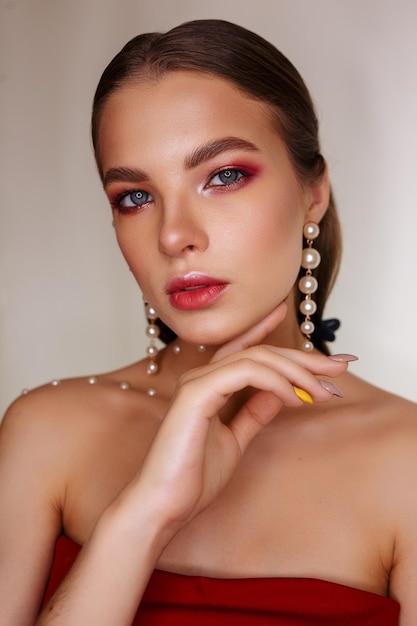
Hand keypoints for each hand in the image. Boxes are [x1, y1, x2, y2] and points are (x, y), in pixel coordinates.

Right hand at [125, 302, 347, 536]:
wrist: (164, 505)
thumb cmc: (193, 477)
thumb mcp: (236, 439)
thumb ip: (255, 412)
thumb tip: (283, 392)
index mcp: (208, 384)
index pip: (243, 348)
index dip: (268, 329)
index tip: (296, 322)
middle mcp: (201, 376)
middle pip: (259, 351)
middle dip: (302, 358)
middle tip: (339, 369)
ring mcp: (197, 382)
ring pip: (256, 358)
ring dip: (296, 371)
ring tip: (324, 392)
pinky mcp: (196, 394)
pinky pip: (245, 374)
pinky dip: (276, 382)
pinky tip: (296, 398)